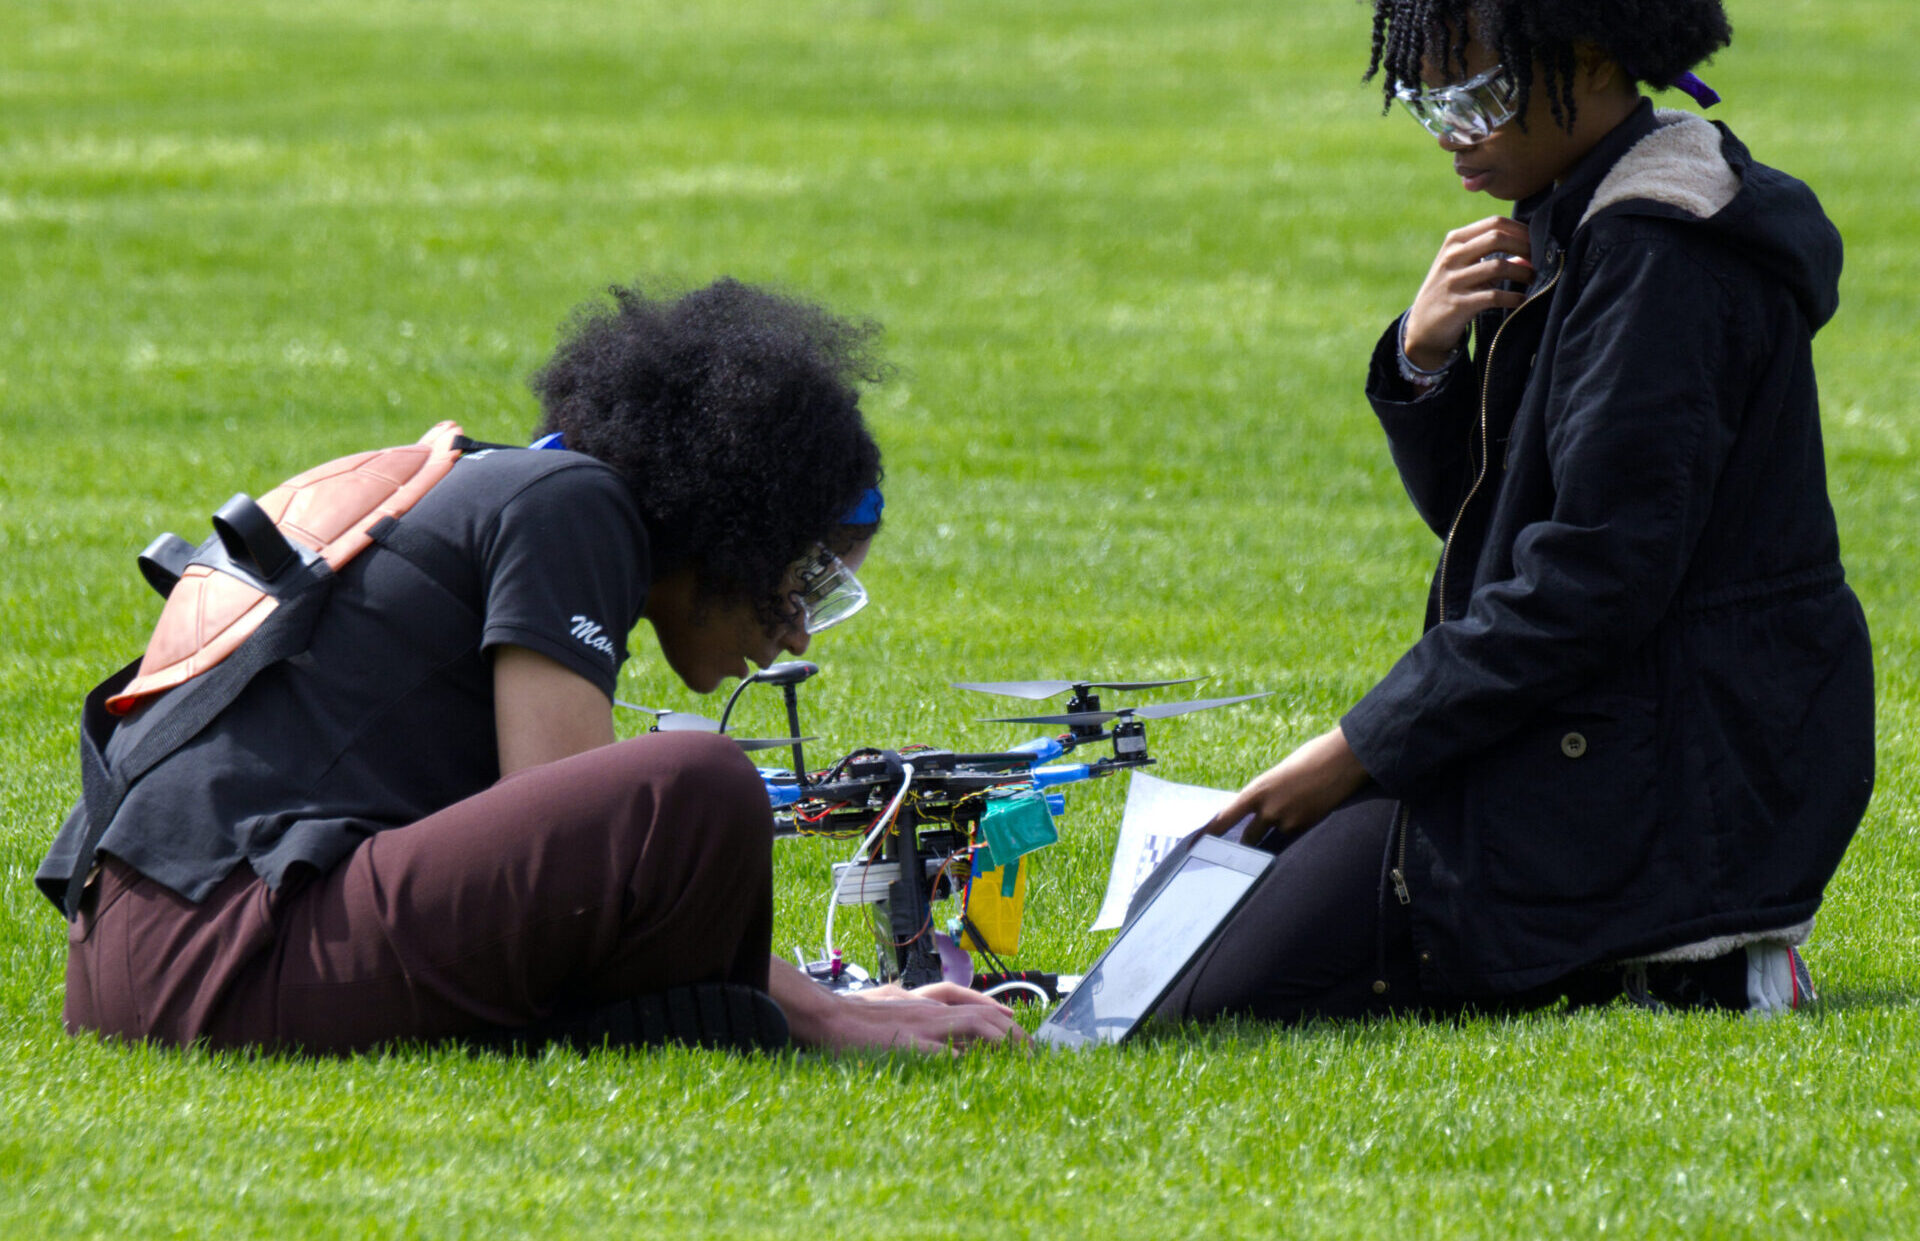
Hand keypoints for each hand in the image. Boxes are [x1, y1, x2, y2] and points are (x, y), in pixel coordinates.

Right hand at [766, 961, 1026, 1053]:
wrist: (831, 1018)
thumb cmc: (862, 1023)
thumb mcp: (900, 1019)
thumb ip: (923, 1029)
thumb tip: (948, 1050)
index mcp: (930, 1008)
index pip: (977, 1008)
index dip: (1004, 1020)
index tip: (1021, 1036)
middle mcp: (932, 1013)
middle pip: (984, 1015)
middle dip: (1013, 1034)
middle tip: (1032, 1054)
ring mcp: (922, 1027)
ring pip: (973, 1025)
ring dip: (1001, 1040)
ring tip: (1019, 1058)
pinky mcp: (909, 1043)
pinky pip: (943, 1052)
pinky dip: (963, 1059)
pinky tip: (980, 1071)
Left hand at [1203, 726, 1370, 845]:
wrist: (1343, 758)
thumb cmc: (1311, 759)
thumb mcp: (1279, 774)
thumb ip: (1266, 795)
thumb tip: (1260, 814)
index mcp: (1256, 790)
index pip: (1224, 818)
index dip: (1208, 834)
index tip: (1195, 845)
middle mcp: (1268, 808)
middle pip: (1248, 839)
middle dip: (1249, 844)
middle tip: (1248, 847)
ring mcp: (1288, 821)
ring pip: (1273, 842)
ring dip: (1275, 839)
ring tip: (1288, 823)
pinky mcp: (1307, 828)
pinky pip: (1294, 840)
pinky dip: (1296, 834)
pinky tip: (1308, 816)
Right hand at [1402, 217, 1533, 370]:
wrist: (1423, 327)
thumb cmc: (1451, 292)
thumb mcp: (1464, 268)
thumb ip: (1492, 257)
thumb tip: (1529, 253)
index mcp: (1454, 241)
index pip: (1494, 223)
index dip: (1521, 230)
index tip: (1537, 241)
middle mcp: (1451, 257)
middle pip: (1497, 238)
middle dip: (1525, 246)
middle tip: (1539, 259)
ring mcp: (1453, 281)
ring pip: (1498, 266)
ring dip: (1523, 272)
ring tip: (1534, 279)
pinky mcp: (1458, 304)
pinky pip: (1494, 296)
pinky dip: (1513, 298)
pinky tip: (1521, 300)